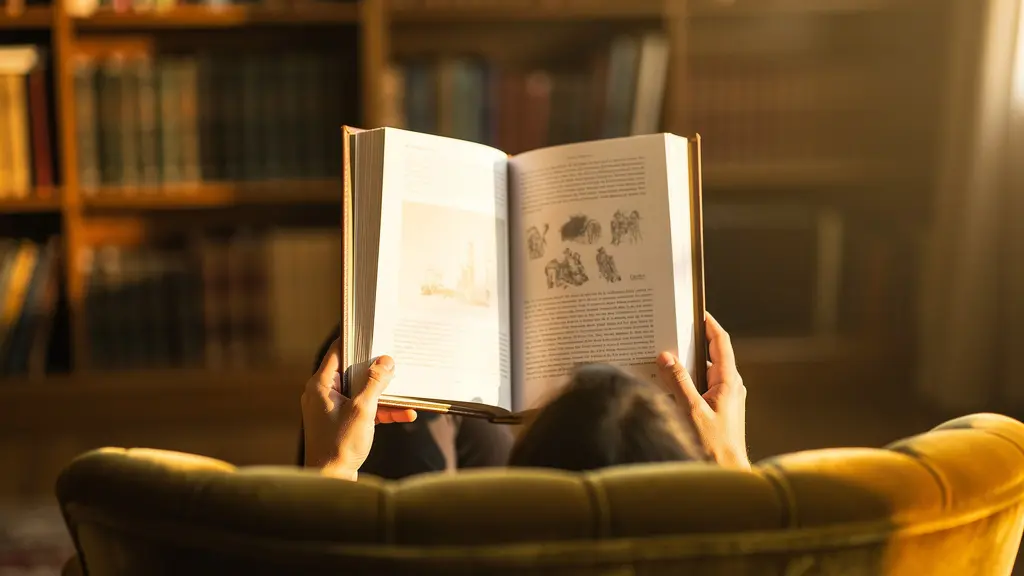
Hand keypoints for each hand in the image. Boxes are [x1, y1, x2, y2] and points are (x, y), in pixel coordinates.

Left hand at [300, 339, 416, 479]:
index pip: (337, 351)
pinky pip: (364, 409)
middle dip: (377, 371)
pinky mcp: (342, 423)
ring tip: (407, 395)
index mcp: (321, 385)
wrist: (331, 482)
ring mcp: (332, 409)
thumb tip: (386, 361)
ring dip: (384, 395)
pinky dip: (381, 411)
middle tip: (396, 363)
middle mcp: (324, 394)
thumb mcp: (363, 410)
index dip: (356, 341)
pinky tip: (405, 414)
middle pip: (353, 372)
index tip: (375, 334)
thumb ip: (375, 383)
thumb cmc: (340, 445)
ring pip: (361, 392)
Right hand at [656, 312, 749, 469]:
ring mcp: (725, 399)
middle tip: (671, 330)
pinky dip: (687, 381)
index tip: (695, 311)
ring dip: (686, 365)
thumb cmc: (713, 447)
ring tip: (664, 356)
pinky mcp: (718, 410)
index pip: (720, 342)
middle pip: (710, 355)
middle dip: (691, 342)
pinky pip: (701, 387)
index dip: (709, 324)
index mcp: (729, 381)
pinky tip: (669, 385)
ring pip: (704, 372)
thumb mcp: (691, 411)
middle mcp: (730, 387)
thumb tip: (665, 356)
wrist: (727, 475)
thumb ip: (678, 382)